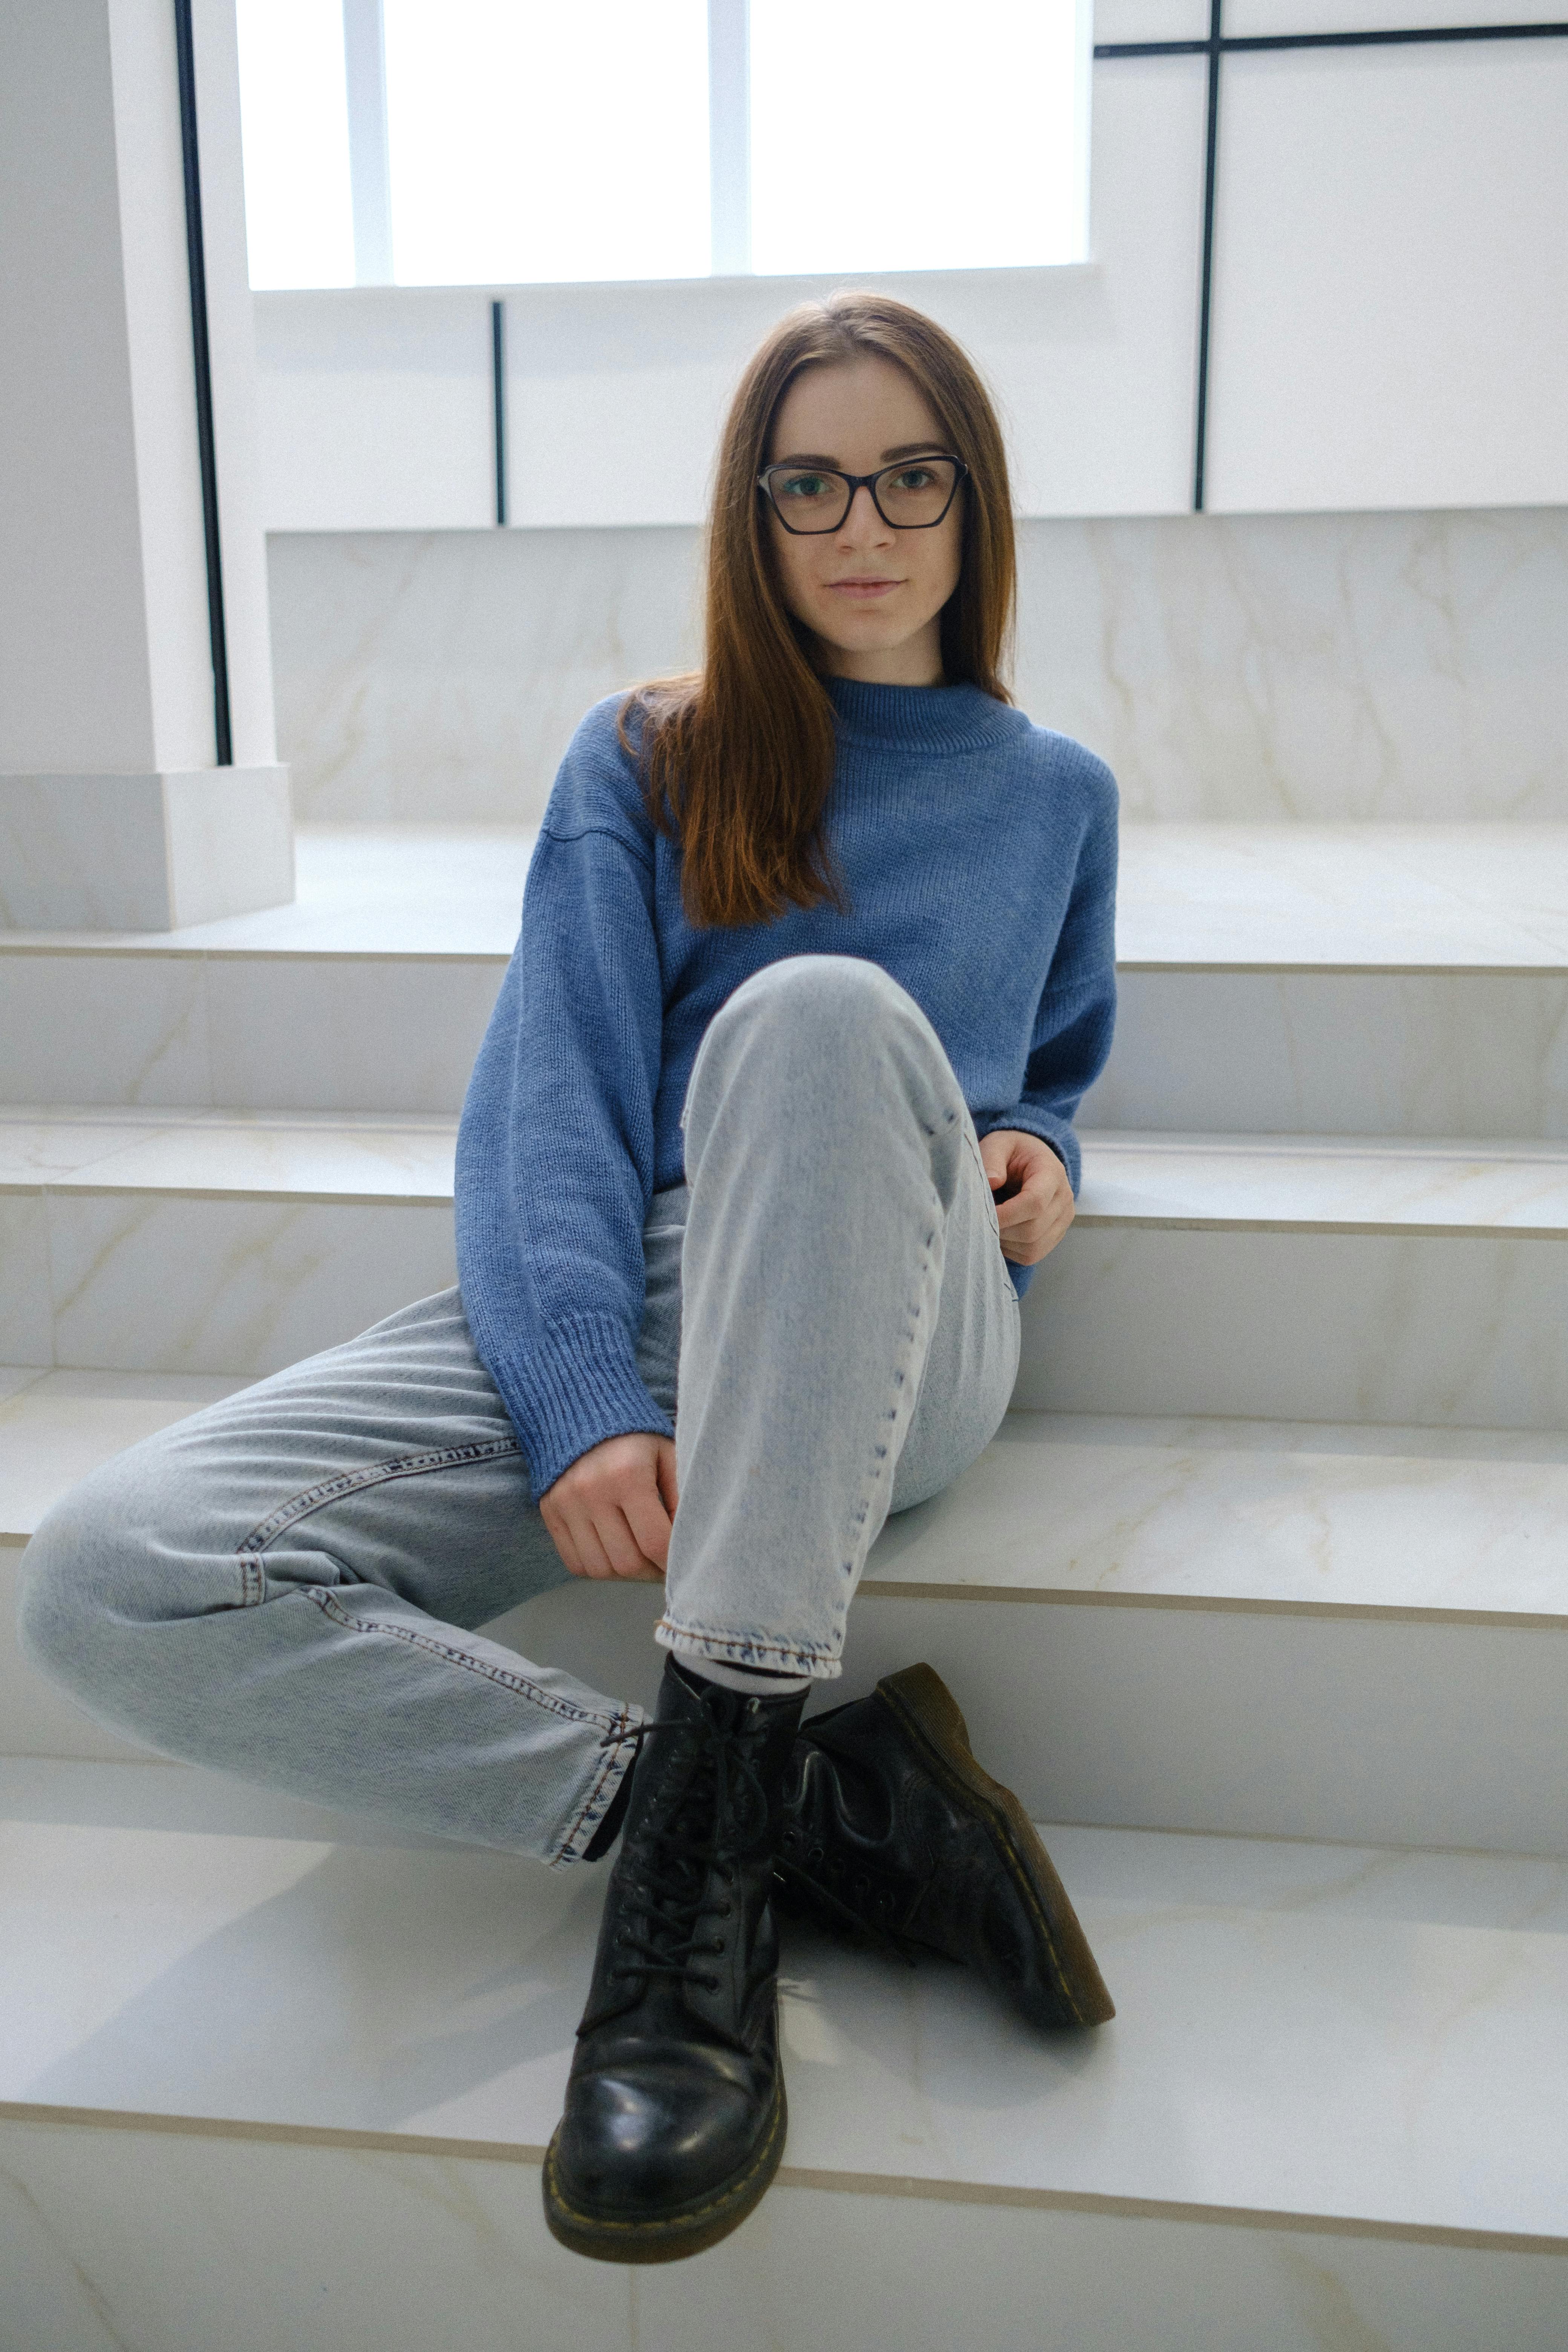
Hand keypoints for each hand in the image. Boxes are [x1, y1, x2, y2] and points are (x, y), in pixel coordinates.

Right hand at [540, 1431, 678, 1581]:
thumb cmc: (634, 1435)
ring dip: (624, 1573)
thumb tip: (690, 1541)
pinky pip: (574, 1562)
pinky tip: (613, 1552)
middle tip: (663, 1563)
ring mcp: (566, 1504)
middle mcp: (592, 1492)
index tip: (682, 1561)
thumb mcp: (667, 1454)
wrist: (580, 1410)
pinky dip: (598, 1567)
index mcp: (627, 1475)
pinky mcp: (550, 1512)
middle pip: (626, 1562)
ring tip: (639, 1558)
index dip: (673, 1562)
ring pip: (599, 1569)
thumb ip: (681, 1496)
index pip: (654, 1541)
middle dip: (651, 1571)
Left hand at [978, 1129, 1074, 1264]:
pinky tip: (1002, 1231)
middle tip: (979, 1218)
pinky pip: (1032, 1255)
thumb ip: (992, 1159)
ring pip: (1033, 1247)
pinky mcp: (1055, 1236)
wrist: (1031, 1159)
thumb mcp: (998, 1144)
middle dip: (1001, 1229)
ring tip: (990, 1223)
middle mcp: (1064, 1199)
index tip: (979, 1213)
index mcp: (1052, 1173)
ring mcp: (1063, 1220)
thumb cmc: (1012, 1152)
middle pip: (1033, 1229)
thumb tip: (991, 1182)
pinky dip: (1011, 1249)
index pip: (1035, 1202)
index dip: (1006, 1214)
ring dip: (1004, 1241)